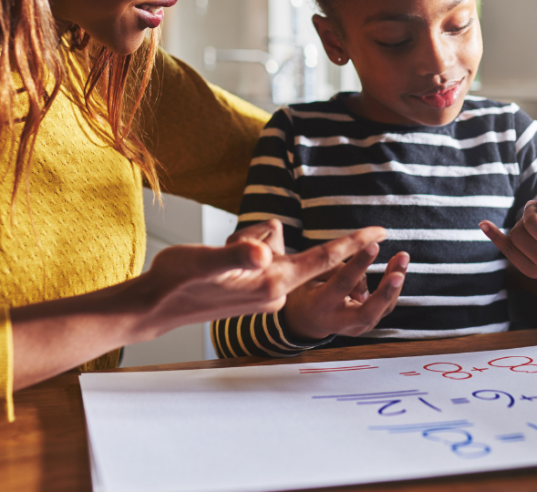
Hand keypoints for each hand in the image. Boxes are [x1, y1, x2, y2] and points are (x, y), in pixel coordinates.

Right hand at [141, 221, 387, 338]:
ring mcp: (265, 292)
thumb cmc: (178, 283)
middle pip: (290, 247)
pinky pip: (262, 256)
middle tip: (229, 251)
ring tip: (216, 261)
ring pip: (272, 247)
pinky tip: (218, 266)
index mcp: (272, 283)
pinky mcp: (254, 291)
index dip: (353, 243)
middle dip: (266, 239)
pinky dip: (244, 250)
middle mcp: (275, 290)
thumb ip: (238, 256)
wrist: (155, 307)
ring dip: (247, 243)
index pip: (322, 258)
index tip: (381, 230)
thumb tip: (263, 251)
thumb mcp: (207, 261)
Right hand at [282, 246, 409, 341]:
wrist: (308, 319)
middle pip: (368, 312)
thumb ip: (336, 269)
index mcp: (322, 305)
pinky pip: (386, 305)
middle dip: (385, 292)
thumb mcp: (313, 276)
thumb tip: (365, 268)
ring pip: (383, 308)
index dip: (359, 264)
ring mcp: (357, 327)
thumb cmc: (310, 290)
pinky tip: (397, 265)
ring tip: (402, 257)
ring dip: (396, 283)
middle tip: (398, 274)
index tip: (373, 245)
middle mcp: (341, 322)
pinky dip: (394, 286)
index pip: (343, 284)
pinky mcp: (368, 324)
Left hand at [479, 195, 536, 291]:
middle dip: (529, 211)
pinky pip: (507, 249)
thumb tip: (519, 209)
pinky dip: (494, 235)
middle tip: (535, 215)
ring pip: (516, 232)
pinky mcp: (531, 272)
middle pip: (531, 219)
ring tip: (533, 229)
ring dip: (521, 225)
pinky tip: (484, 224)